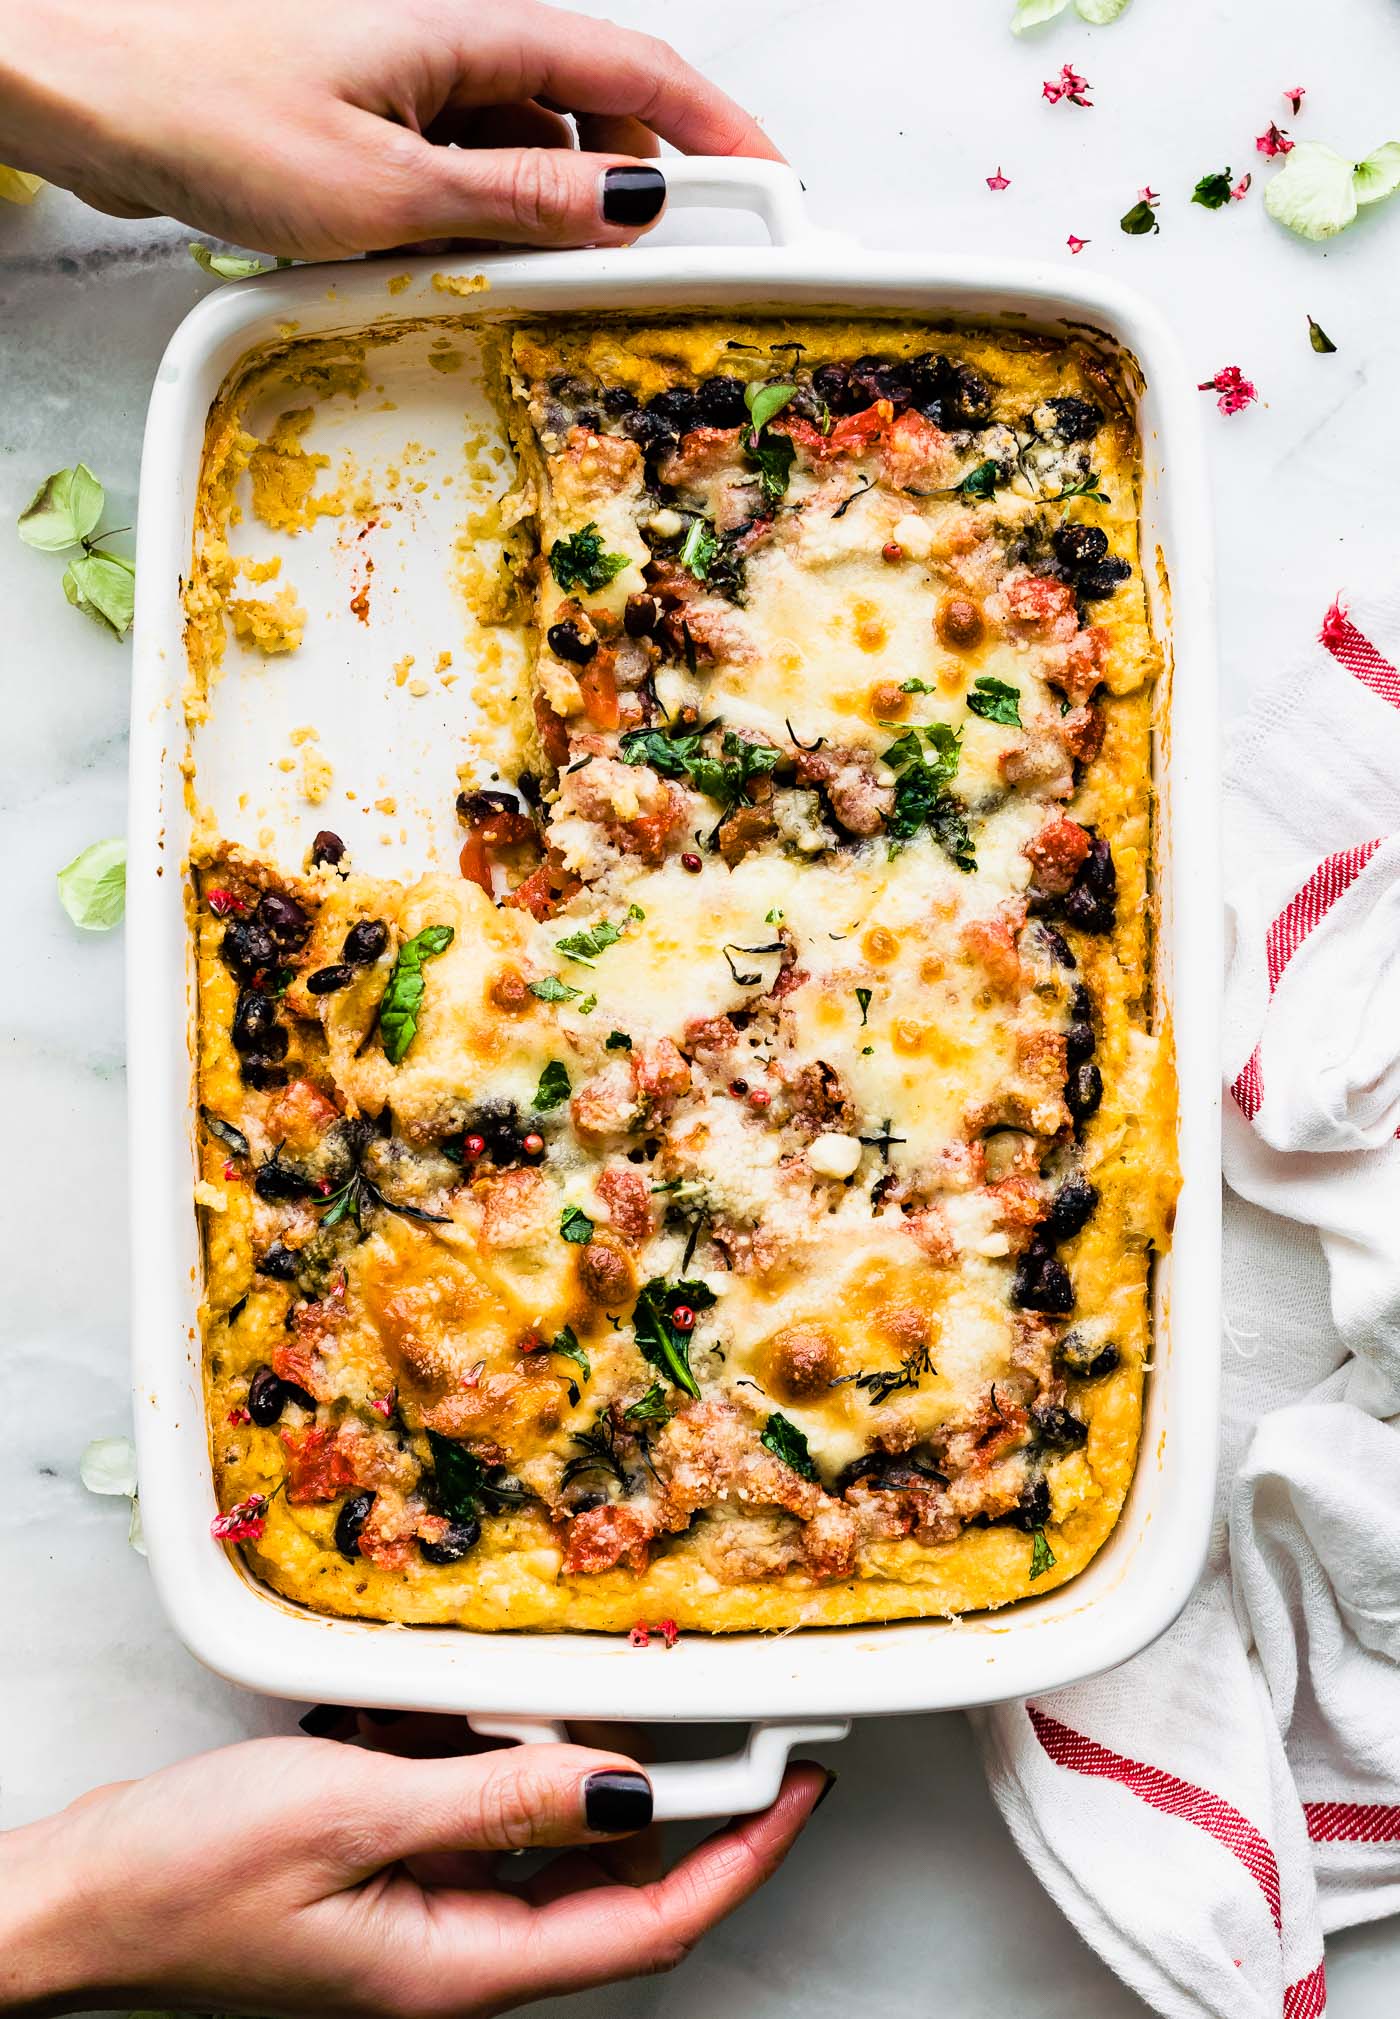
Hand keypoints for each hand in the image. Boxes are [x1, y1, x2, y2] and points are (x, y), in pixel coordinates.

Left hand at [0, 0, 779, 258]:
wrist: (85, 84)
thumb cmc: (202, 105)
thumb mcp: (384, 186)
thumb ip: (517, 200)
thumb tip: (629, 210)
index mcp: (474, 29)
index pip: (641, 71)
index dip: (725, 132)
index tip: (780, 191)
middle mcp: (456, 42)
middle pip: (600, 112)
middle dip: (650, 190)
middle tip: (679, 273)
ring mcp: (418, 80)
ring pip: (536, 147)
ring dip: (564, 215)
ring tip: (563, 288)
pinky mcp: (379, 119)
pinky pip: (474, 166)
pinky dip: (498, 218)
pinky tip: (479, 267)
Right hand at [1, 1718, 827, 2016]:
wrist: (67, 1902)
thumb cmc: (178, 1882)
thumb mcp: (351, 1816)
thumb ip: (497, 1798)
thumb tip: (625, 1784)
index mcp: (461, 1969)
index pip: (649, 1925)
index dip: (738, 1857)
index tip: (800, 1786)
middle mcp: (455, 1950)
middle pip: (609, 1876)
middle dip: (656, 1787)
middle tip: (694, 1698)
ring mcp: (418, 1911)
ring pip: (538, 1828)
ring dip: (547, 1755)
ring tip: (527, 1691)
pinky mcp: (380, 1868)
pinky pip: (465, 1803)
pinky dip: (468, 1747)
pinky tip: (430, 1708)